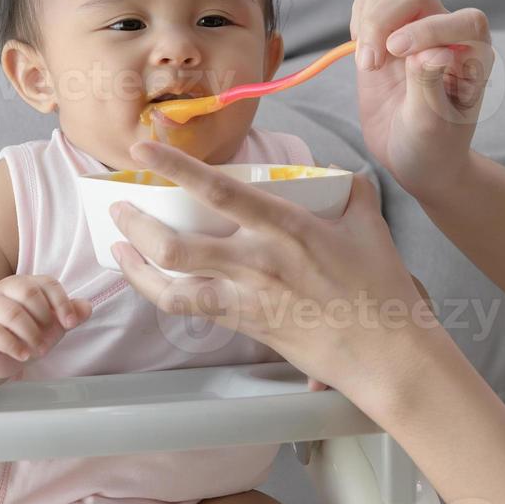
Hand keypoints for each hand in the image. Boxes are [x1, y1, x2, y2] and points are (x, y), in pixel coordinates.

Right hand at [0, 274, 91, 380]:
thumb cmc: (26, 333)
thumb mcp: (53, 324)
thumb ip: (71, 314)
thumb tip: (87, 307)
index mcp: (26, 284)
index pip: (47, 284)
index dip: (61, 303)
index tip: (70, 323)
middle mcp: (5, 290)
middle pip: (28, 293)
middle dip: (44, 319)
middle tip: (50, 339)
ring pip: (12, 313)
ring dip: (31, 334)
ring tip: (40, 351)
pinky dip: (14, 346)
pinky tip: (23, 355)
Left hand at [106, 141, 441, 404]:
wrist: (386, 354)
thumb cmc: (382, 289)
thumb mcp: (369, 223)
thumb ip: (347, 188)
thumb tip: (334, 173)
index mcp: (285, 228)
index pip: (219, 190)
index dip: (175, 167)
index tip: (142, 149)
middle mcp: (257, 264)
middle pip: (175, 247)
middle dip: (135, 225)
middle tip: (118, 208)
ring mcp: (247, 300)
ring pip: (171, 288)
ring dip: (136, 269)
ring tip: (118, 249)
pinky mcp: (246, 326)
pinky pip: (191, 311)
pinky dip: (162, 295)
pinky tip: (151, 283)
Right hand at [349, 0, 494, 198]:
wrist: (415, 158)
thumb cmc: (433, 145)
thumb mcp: (432, 125)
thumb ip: (431, 85)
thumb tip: (432, 51)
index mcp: (473, 52)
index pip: (460, 19)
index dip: (429, 29)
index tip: (398, 54)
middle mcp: (446, 31)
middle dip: (384, 20)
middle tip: (371, 65)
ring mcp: (413, 27)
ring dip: (369, 19)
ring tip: (367, 64)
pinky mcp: (385, 33)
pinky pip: (369, 1)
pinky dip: (357, 20)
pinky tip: (362, 54)